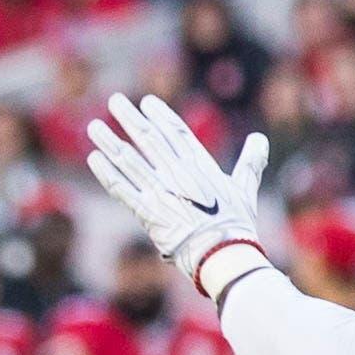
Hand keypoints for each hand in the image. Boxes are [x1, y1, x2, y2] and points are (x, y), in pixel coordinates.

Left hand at [84, 91, 268, 288]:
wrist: (221, 253)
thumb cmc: (235, 224)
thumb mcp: (245, 189)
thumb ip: (250, 162)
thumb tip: (260, 139)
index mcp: (199, 166)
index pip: (176, 133)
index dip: (160, 116)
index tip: (147, 102)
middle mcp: (177, 173)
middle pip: (149, 139)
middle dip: (130, 119)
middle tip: (115, 100)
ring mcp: (160, 191)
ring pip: (129, 160)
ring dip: (110, 142)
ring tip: (94, 126)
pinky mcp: (146, 211)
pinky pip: (122, 189)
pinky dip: (107, 173)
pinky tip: (94, 158)